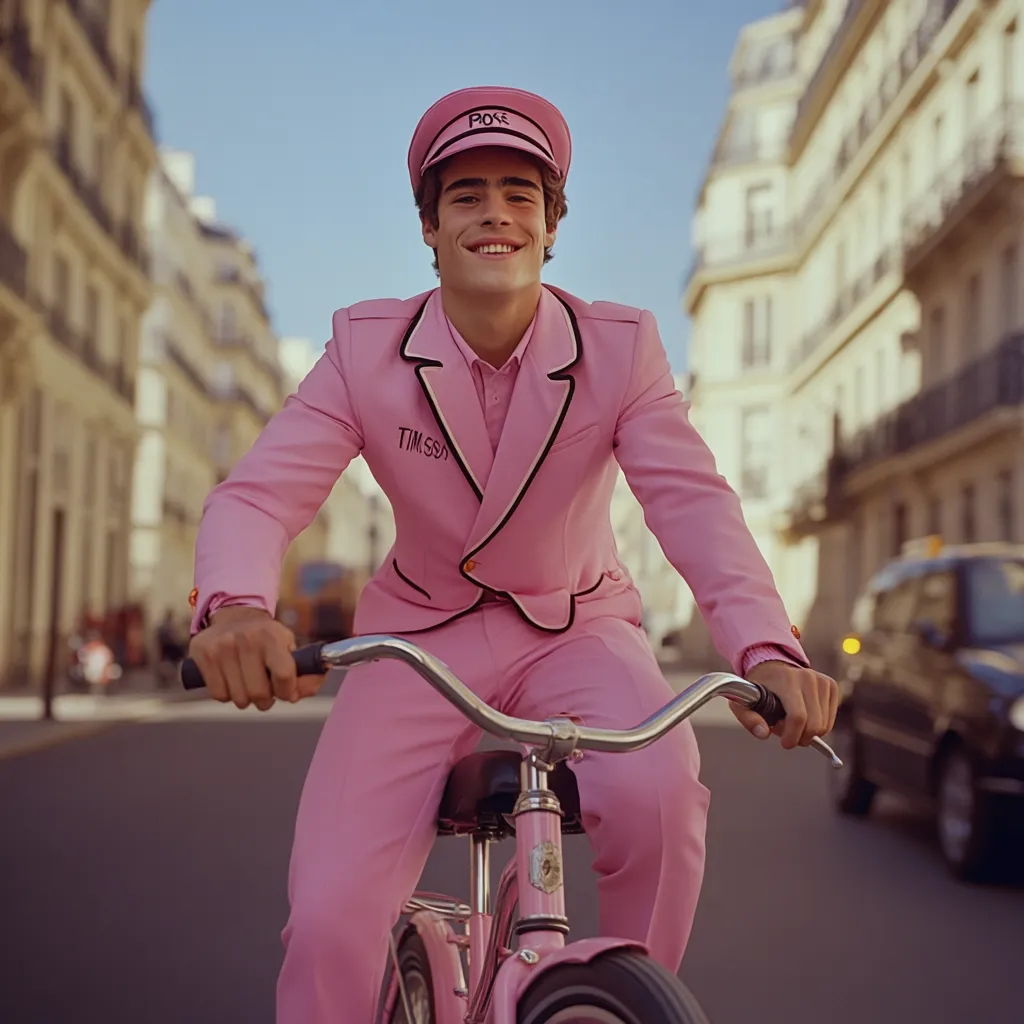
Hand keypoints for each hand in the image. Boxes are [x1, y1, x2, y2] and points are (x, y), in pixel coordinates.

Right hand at [187, 607, 325, 709]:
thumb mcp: (289, 646)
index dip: (287, 692)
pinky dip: (227, 694)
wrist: (235, 615)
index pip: (283, 675)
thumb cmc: (266, 638)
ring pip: (238, 698)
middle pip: (259, 693)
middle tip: (265, 692)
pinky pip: (218, 694)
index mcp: (272, 636)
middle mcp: (246, 639)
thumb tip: (299, 695)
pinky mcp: (202, 654)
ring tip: (248, 684)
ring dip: (246, 698)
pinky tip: (231, 680)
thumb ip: (303, 673)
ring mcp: (222, 646)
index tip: (287, 693)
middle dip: (266, 700)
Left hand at [730, 660, 838, 749]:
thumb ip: (748, 719)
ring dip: (808, 733)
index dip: (792, 735)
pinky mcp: (831, 686)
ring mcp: (822, 680)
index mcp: (786, 680)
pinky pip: (829, 721)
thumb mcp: (743, 701)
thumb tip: (763, 733)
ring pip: (823, 725)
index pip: (798, 716)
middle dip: (800, 737)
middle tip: (786, 733)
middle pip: (814, 724)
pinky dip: (817, 727)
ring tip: (791, 722)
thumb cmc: (758, 687)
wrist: (772, 668)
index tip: (785, 743)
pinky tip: (803, 718)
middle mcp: (807, 677)